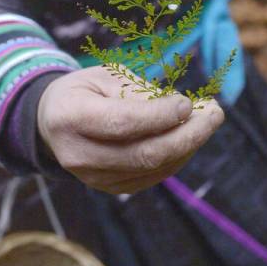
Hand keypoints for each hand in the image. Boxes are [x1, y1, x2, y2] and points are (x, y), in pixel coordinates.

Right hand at [37, 66, 223, 193]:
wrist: (51, 122)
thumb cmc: (83, 90)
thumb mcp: (103, 76)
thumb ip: (138, 92)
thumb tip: (184, 109)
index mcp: (71, 117)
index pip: (123, 123)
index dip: (160, 115)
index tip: (188, 102)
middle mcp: (78, 154)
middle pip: (144, 153)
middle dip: (187, 134)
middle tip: (215, 112)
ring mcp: (93, 178)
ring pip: (153, 167)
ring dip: (189, 145)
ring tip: (208, 119)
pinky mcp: (109, 189)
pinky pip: (152, 176)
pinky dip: (177, 157)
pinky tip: (190, 136)